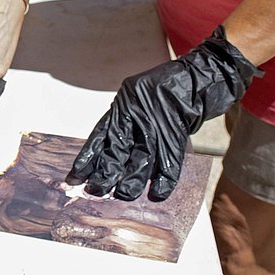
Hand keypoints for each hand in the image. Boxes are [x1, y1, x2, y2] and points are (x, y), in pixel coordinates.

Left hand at [71, 26, 261, 201]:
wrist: (198, 79)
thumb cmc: (164, 90)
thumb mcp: (135, 98)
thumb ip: (122, 122)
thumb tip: (105, 156)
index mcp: (123, 104)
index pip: (100, 135)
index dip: (88, 158)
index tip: (75, 176)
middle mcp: (137, 114)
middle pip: (117, 149)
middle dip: (105, 174)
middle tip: (96, 191)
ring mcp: (157, 124)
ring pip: (140, 160)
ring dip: (131, 182)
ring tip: (123, 195)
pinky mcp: (177, 134)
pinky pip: (169, 163)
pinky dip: (163, 182)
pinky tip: (157, 195)